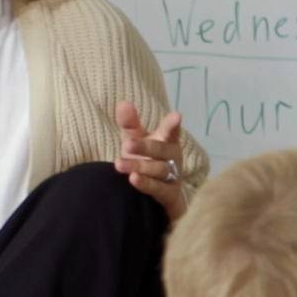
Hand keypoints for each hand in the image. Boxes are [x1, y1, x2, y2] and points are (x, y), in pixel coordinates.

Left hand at [115, 100, 189, 221]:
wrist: (162, 192)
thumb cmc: (147, 159)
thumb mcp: (136, 140)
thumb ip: (130, 124)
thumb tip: (122, 103)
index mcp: (167, 140)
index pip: (170, 130)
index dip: (172, 124)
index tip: (177, 116)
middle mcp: (172, 157)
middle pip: (161, 150)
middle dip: (145, 147)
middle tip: (127, 144)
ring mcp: (173, 176)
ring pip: (158, 170)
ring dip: (139, 167)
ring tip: (119, 165)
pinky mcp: (169, 194)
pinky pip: (158, 188)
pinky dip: (146, 184)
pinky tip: (133, 179)